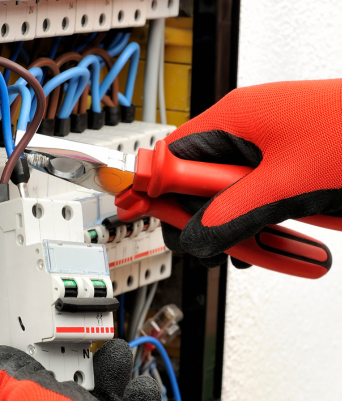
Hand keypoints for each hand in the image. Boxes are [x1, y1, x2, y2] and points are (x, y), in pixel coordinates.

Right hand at [162, 79, 341, 266]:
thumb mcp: (285, 185)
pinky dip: (263, 220)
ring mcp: (267, 148)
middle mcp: (246, 131)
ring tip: (261, 244)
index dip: (157, 192)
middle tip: (219, 246)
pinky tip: (279, 233)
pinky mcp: (286, 165)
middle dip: (207, 219)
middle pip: (198, 182)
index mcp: (234, 120)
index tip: (150, 219)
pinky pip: (257, 196)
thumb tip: (194, 237)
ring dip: (239, 225)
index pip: (171, 157)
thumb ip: (232, 215)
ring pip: (230, 195)